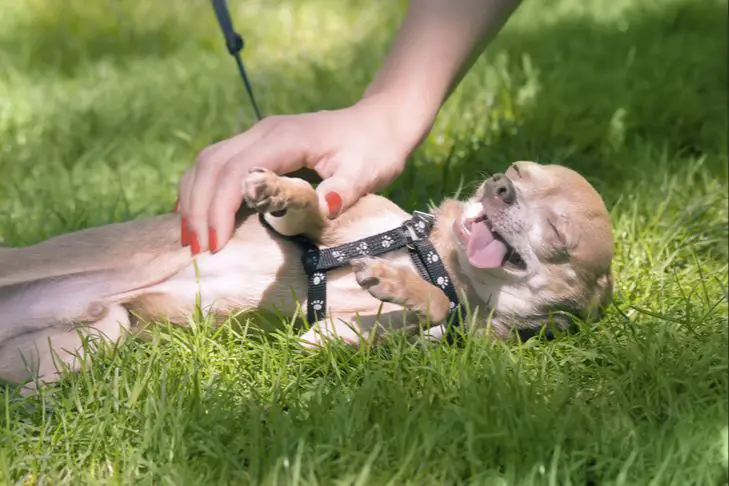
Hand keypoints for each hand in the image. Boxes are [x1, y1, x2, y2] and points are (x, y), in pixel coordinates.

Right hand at [176, 95, 418, 254]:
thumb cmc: (375, 148)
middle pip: (211, 165)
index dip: (219, 208)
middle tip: (196, 251)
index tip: (215, 245)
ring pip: (208, 161)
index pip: (235, 171)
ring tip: (190, 238)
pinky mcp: (260, 144)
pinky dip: (203, 189)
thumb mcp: (367, 171)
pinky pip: (218, 163)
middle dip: (198, 209)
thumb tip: (322, 206)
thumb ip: (343, 189)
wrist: (380, 123)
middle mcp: (263, 132)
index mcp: (285, 138)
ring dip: (194, 198)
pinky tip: (199, 215)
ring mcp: (259, 135)